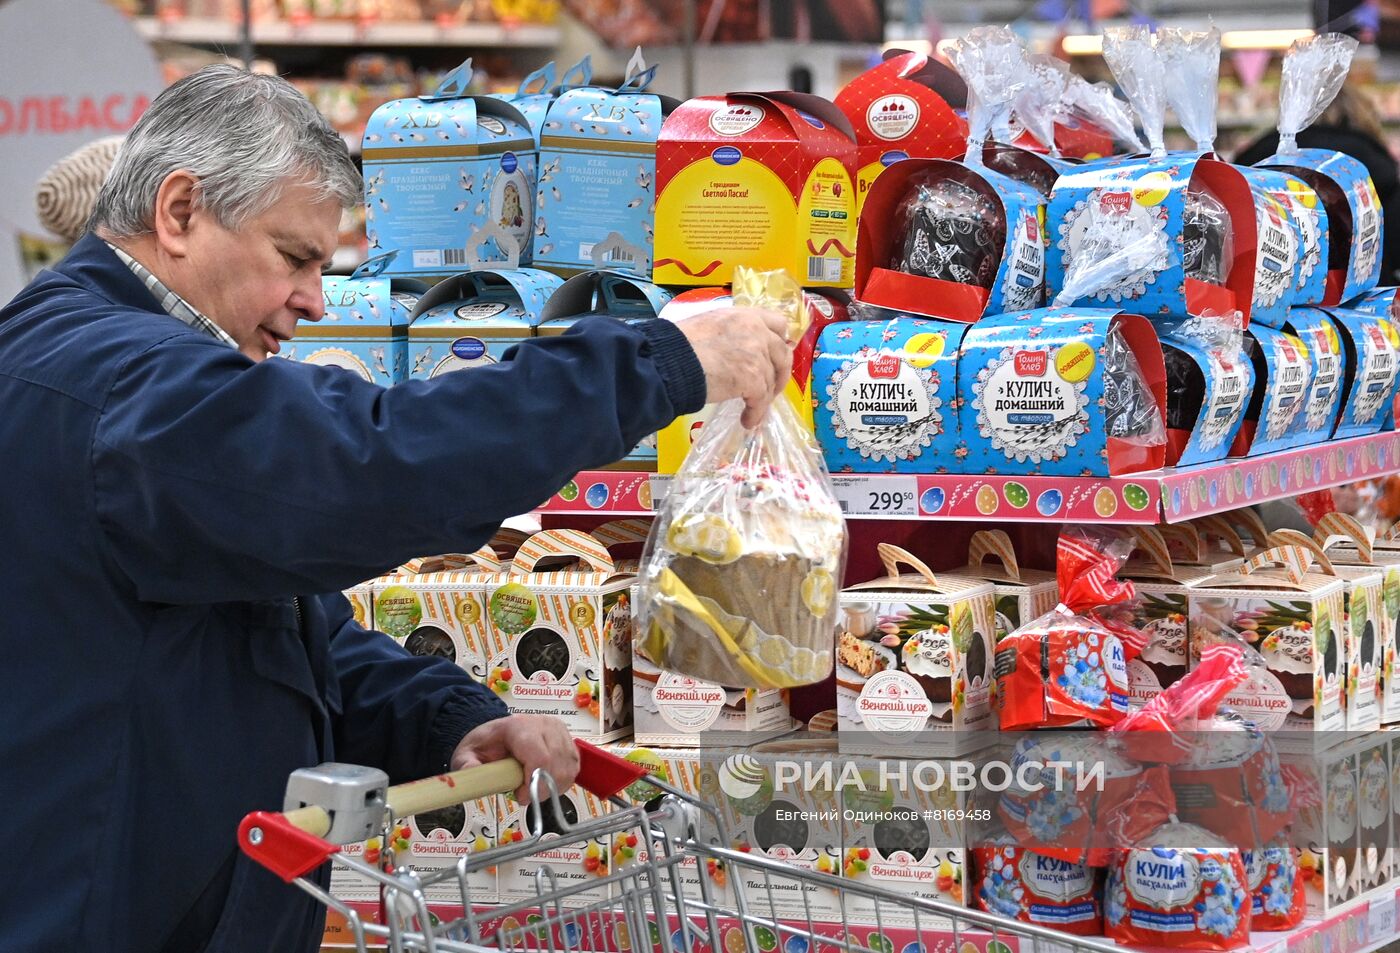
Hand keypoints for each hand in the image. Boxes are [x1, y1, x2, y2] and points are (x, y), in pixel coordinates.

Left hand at [450, 714, 579, 802]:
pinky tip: (544, 782)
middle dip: (541, 789)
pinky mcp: (569, 743)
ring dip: (552, 787)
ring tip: (532, 787)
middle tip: (523, 795)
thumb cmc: (486, 743)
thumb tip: (471, 773)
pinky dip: (560, 783)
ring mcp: (560, 734)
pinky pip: (573, 769)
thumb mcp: (466, 753)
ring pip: (567, 770)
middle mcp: (545, 726)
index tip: (521, 796)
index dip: (534, 783)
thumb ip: (467, 764)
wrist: (497, 734)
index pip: (540, 757)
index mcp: (520, 726)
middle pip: (556, 766)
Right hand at [675, 307, 792, 427]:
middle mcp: (757, 332)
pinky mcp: (753, 380)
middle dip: (780, 373)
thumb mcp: (710, 325)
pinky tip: (747, 420)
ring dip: (763, 398)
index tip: (775, 355)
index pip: (778, 324)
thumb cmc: (679, 344)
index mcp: (746, 316)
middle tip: (772, 387)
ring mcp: (757, 356)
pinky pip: (761, 401)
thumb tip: (736, 351)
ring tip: (752, 410)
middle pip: (783, 354)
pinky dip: (755, 413)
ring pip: (770, 381)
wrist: (670, 360)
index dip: (780, 341)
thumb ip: (731, 333)